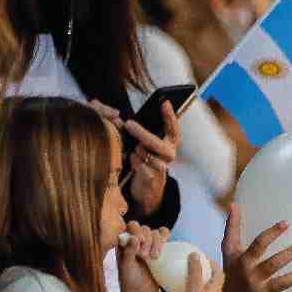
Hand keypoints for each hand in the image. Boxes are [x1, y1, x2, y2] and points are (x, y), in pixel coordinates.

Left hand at [117, 222, 170, 291]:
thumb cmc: (129, 279)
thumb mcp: (126, 266)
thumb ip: (129, 252)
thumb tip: (135, 238)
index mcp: (125, 241)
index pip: (132, 226)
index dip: (137, 232)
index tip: (139, 244)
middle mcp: (137, 240)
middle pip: (145, 228)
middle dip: (147, 241)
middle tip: (144, 256)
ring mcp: (149, 243)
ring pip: (156, 232)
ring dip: (156, 243)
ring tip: (154, 257)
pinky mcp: (160, 247)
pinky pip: (164, 234)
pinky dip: (165, 237)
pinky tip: (161, 251)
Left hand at [125, 100, 181, 215]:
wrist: (146, 189)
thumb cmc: (145, 161)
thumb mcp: (144, 144)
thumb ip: (137, 130)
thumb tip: (118, 116)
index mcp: (170, 143)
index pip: (173, 128)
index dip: (170, 116)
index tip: (164, 102)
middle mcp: (169, 154)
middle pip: (155, 142)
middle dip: (142, 133)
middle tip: (128, 124)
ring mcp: (162, 167)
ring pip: (144, 153)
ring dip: (135, 152)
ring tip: (134, 154)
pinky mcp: (153, 178)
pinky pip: (138, 165)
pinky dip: (132, 162)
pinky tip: (133, 165)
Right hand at [178, 253, 225, 291]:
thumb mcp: (195, 288)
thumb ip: (195, 271)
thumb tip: (195, 254)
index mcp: (216, 289)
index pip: (218, 271)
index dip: (212, 262)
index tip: (201, 255)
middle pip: (207, 280)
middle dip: (199, 271)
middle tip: (188, 263)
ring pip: (195, 290)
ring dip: (187, 282)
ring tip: (177, 274)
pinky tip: (168, 290)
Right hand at [220, 203, 291, 291]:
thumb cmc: (233, 271)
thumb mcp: (229, 250)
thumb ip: (233, 228)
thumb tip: (234, 204)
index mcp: (244, 262)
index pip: (258, 245)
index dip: (272, 234)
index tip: (287, 223)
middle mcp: (252, 278)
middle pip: (273, 265)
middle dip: (290, 254)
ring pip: (283, 283)